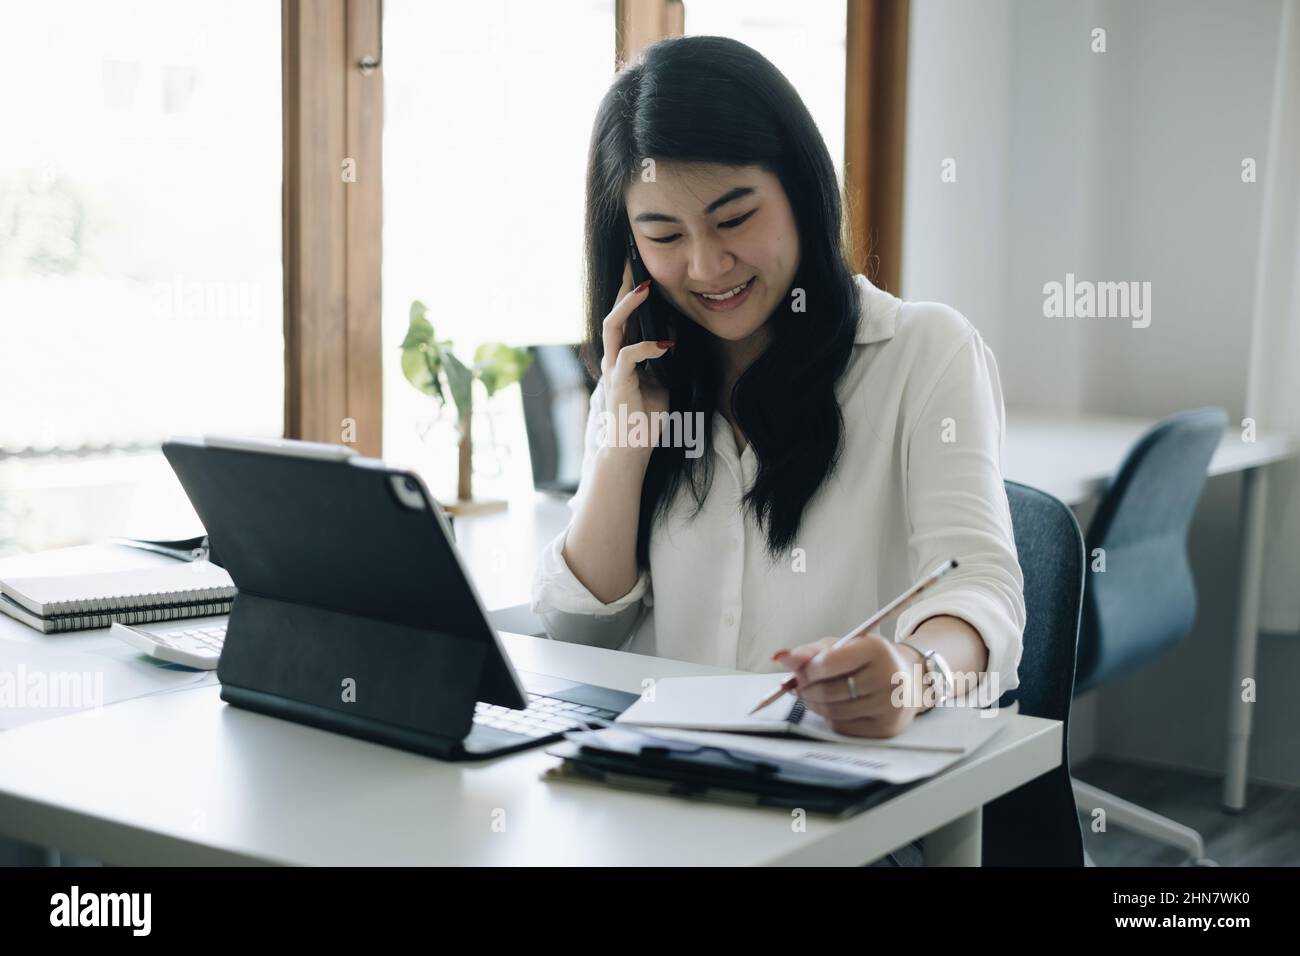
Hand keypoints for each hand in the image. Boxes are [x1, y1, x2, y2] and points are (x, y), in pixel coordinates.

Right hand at [598, 259, 671, 453]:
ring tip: (645, 289)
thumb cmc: (646, 419)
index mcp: (623, 357)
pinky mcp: (618, 382)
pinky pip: (629, 356)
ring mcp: (613, 369)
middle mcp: (613, 358)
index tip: (643, 271)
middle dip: (625, 289)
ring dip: (628, 306)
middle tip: (636, 264)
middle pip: (614, 314)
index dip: (632, 295)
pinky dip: (648, 346)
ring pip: (612, 327)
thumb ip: (664, 359)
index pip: (625, 319)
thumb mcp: (663, 382)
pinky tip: (666, 344)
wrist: (632, 449)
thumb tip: (675, 334)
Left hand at [774, 634, 927, 737]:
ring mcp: (888, 706)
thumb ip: (811, 652)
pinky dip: (830, 718)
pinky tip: (833, 706)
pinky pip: (842, 727)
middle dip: (806, 688)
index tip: (798, 671)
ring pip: (832, 711)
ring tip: (813, 694)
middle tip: (800, 684)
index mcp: (876, 650)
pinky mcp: (885, 728)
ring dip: (814, 704)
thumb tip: (780, 657)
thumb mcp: (845, 646)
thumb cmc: (870, 661)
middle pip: (828, 691)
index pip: (828, 663)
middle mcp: (887, 678)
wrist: (909, 680)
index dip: (806, 669)